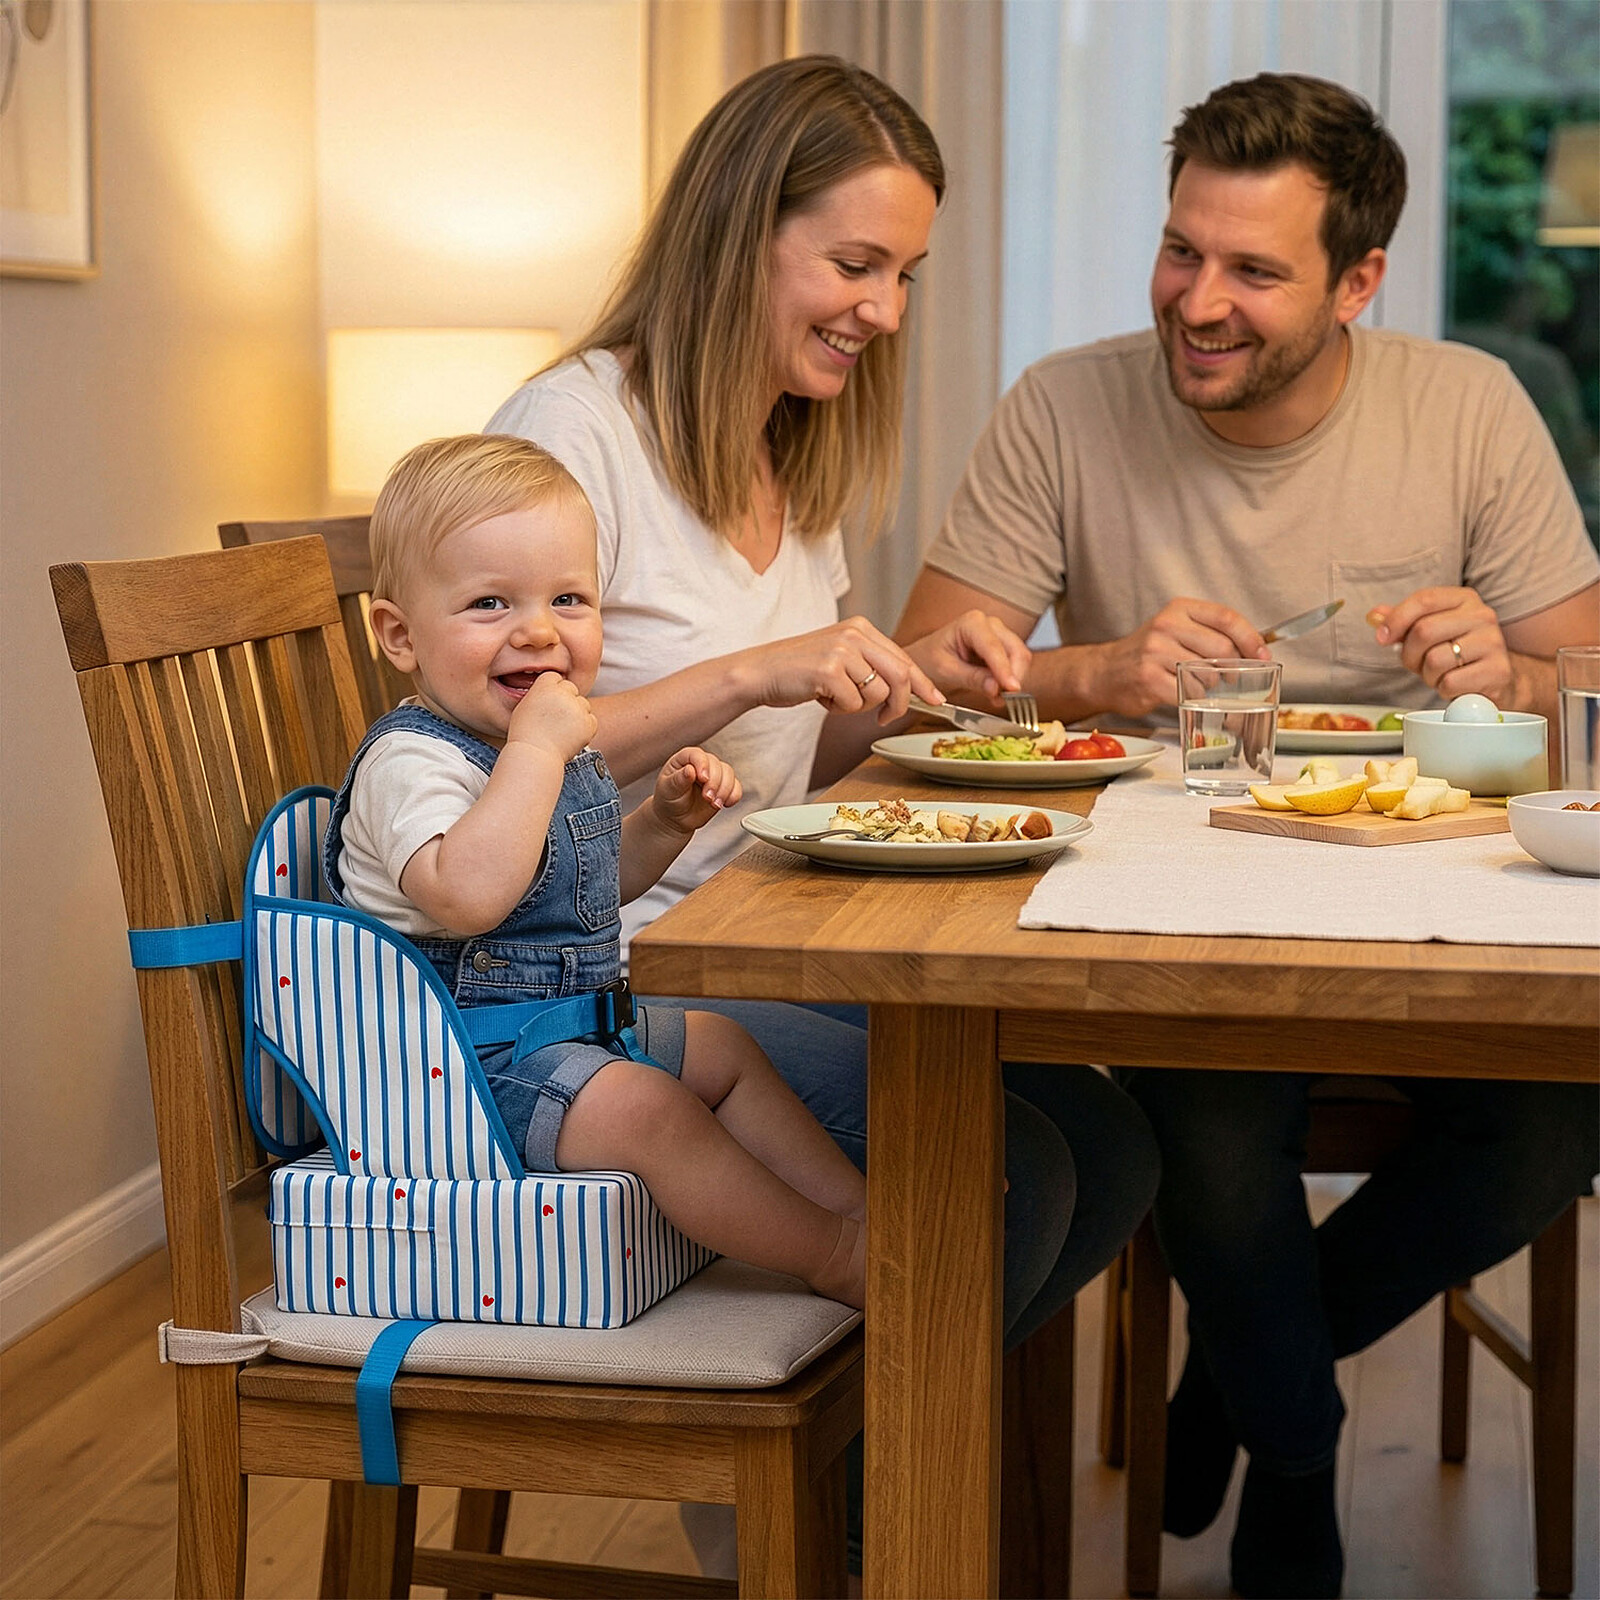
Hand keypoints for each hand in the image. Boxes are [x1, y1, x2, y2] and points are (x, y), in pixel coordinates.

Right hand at [505, 671, 596, 763]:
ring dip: (577, 714)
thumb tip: (551, 689)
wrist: (535, 755)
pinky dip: (585, 728)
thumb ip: (539, 694)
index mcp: (545, 687)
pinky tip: (570, 737)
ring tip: (562, 730)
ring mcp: (577, 708)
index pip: (555, 678)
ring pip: (583, 704)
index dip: (552, 690)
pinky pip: (591, 720)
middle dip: (566, 700)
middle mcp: (563, 694)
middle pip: (571, 688)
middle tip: (556, 719)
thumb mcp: (525, 706)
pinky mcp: (588, 722)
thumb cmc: (525, 734)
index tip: (548, 704)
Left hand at [653, 747, 742, 833]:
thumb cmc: (668, 799)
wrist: (675, 818)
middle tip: (707, 798)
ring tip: (714, 804)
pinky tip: (726, 804)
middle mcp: (702, 764)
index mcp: (685, 759)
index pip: (698, 755)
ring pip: (728, 774)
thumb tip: (690, 770)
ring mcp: (714, 775)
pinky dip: (733, 796)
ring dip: (724, 790)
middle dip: (715, 783)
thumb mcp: (668, 790)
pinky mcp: (723, 787)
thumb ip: (678, 779)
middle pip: (716, 765)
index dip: (703, 765)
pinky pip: (736, 787)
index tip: (703, 779)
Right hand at [743, 616, 942, 724]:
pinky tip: (820, 697)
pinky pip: (853, 703)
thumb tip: (909, 690)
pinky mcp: (829, 670)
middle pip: (900, 675)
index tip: (936, 699)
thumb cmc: (801, 670)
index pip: (903, 658)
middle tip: (885, 718)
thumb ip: (872, 666)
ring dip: (858, 706)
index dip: (922, 683)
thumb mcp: (841, 658)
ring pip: (878, 693)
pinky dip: (838, 709)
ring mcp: (842, 650)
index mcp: (861, 628)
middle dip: (899, 704)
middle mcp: (854, 634)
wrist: (760, 672)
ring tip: (833, 697)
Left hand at [904, 609, 1030, 704]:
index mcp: (972, 623)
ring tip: (997, 698)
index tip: (1012, 689)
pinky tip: (998, 694)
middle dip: (1013, 676)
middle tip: (1004, 699)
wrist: (924, 660)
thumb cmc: (929, 659)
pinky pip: (1016, 666)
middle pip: (1016, 650)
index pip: (994, 647)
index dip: (1005, 670)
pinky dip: (1010, 682)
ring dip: (1013, 681)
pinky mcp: (1003, 649)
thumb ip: (972, 679)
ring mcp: (999, 635)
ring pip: (1020, 658)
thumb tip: (996, 688)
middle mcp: (990, 624)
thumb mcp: (946, 671)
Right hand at [1087, 598, 1267, 716]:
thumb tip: (1256, 650)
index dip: (1251, 639)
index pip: (1227, 618)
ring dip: (1211, 686)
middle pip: (1222, 649)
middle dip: (1234, 668)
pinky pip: (1189, 693)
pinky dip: (1193, 698)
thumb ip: (1211, 634)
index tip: (1263, 655)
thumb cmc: (1148, 653)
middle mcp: (1166, 626)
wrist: (1106, 672)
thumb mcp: (1177, 630)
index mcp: (1179, 609)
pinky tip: (1183, 694)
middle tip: (1231, 678)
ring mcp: (1155, 652)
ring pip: (1208, 674)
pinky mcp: (1149, 679)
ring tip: (1198, 684)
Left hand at [1368, 588, 1512, 702]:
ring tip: (1439, 673)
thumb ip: (1400, 621)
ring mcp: (1493, 643)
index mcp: (1464, 599)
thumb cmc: (1456, 652)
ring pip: (1435, 660)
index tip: (1382, 638)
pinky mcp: (1497, 671)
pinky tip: (1454, 684)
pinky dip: (1443, 689)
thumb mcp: (1428, 631)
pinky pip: (1450, 683)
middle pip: (1424, 631)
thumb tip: (1374, 616)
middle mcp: (1483, 616)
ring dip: (1427, 674)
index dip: (1396, 620)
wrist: (1494, 677)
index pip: (1424, 600)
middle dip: (1410, 654)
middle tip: (1416, 663)